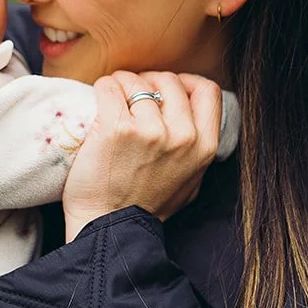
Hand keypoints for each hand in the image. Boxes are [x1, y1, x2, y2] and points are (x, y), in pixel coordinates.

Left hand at [62, 70, 221, 240]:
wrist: (108, 227)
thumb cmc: (145, 207)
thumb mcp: (190, 182)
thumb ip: (197, 151)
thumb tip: (195, 121)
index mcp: (204, 147)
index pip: (208, 90)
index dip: (186, 82)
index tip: (167, 90)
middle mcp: (182, 136)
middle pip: (170, 80)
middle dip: (149, 81)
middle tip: (132, 96)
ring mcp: (149, 131)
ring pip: (137, 81)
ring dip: (122, 85)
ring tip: (113, 100)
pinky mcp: (116, 129)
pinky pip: (109, 86)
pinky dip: (103, 88)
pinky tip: (99, 102)